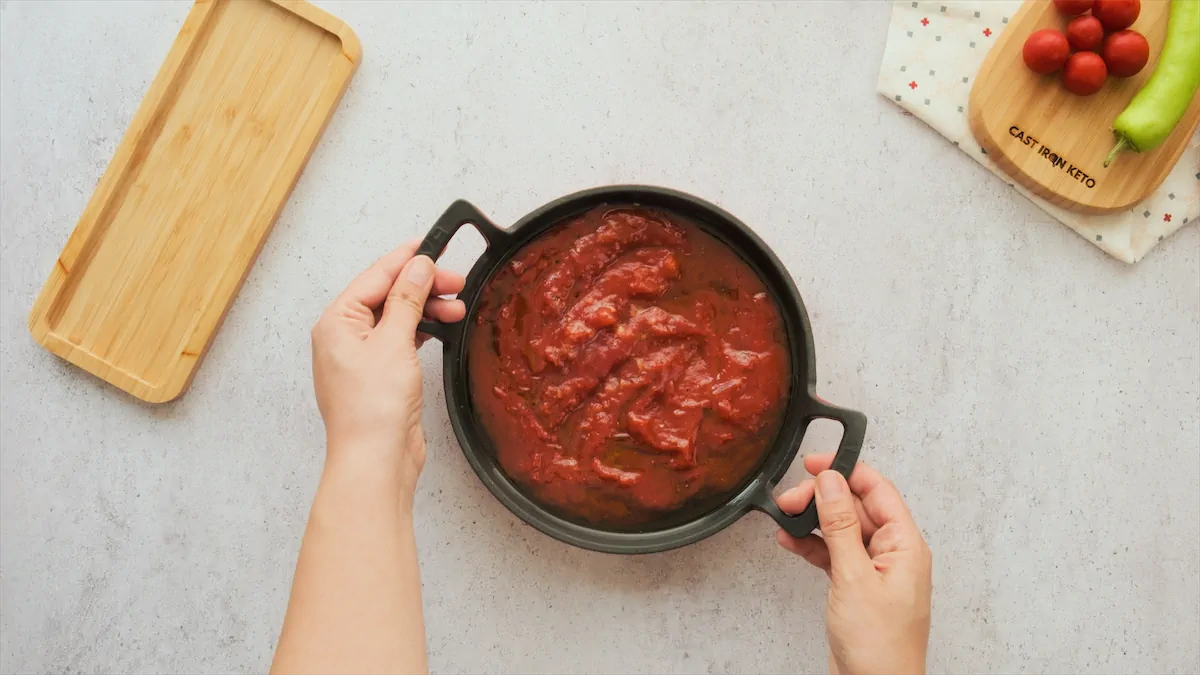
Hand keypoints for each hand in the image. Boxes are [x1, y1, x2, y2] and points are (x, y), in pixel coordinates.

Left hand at [311, 240, 465, 498]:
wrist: (375, 459)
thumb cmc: (372, 409)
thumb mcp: (394, 342)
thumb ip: (407, 300)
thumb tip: (417, 266)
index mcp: (336, 323)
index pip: (374, 277)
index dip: (405, 260)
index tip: (432, 247)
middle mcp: (344, 337)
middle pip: (386, 296)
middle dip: (421, 286)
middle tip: (455, 281)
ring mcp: (361, 358)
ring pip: (397, 318)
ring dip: (426, 309)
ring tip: (456, 307)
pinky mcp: (379, 376)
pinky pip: (401, 341)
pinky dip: (422, 331)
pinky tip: (441, 327)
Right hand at [777, 454, 931, 674]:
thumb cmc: (879, 646)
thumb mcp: (853, 577)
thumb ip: (840, 526)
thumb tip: (831, 483)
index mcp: (905, 545)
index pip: (878, 490)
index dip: (846, 471)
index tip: (814, 463)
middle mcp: (893, 553)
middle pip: (856, 507)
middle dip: (822, 498)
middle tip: (790, 499)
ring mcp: (874, 570)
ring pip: (841, 529)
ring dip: (813, 520)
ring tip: (785, 516)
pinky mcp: (856, 586)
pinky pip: (833, 553)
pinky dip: (812, 545)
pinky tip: (791, 540)